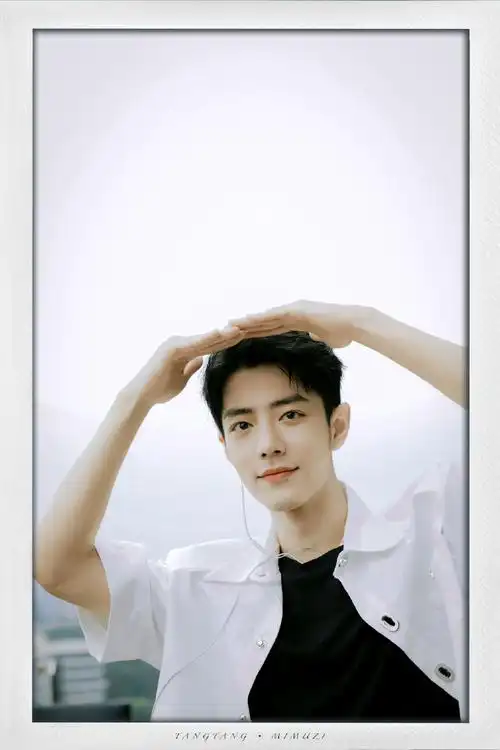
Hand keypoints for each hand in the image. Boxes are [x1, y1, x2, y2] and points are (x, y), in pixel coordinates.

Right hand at [125, 327, 243, 407]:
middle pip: (209, 340)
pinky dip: (206, 338)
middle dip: (227, 336)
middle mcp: (179, 343)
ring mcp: (175, 344)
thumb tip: (201, 360)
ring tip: (238, 330)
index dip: (225, 343)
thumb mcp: (181, 379)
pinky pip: (192, 344)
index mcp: (183, 350)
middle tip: (247, 329)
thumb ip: (191, 367)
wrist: (142, 396)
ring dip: (221, 335)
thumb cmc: (159, 389)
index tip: (242, 338)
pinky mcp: (171, 349)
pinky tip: (219, 334)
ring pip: (203, 340)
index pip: (209, 346)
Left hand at [227, 300, 366, 349]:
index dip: (256, 331)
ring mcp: (294, 310)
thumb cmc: (343, 332)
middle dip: (246, 326)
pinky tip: (247, 322)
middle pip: (265, 321)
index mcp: (297, 320)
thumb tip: (316, 340)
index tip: (241, 335)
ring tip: (230, 324)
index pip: (271, 328)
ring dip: (248, 321)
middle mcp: (292, 312)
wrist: (354, 324)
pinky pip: (274, 316)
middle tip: (227, 328)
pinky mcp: (297, 311)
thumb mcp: (325, 337)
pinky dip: (260, 319)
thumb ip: (317, 337)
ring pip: (266, 317)